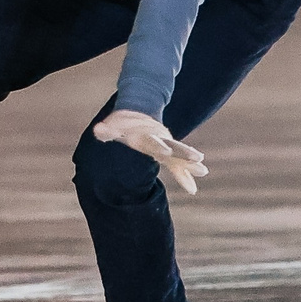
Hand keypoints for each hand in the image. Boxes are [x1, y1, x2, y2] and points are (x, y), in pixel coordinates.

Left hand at [91, 108, 209, 194]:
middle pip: (174, 147)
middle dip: (185, 153)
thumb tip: (97, 130)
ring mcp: (166, 145)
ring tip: (203, 170)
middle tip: (198, 158)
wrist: (138, 111)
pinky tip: (192, 189)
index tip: (166, 151)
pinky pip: (177, 166)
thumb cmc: (123, 123)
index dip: (159, 145)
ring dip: (190, 164)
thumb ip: (107, 130)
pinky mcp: (168, 152)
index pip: (153, 141)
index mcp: (146, 135)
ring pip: (180, 156)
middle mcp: (160, 139)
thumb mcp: (114, 126)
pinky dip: (184, 176)